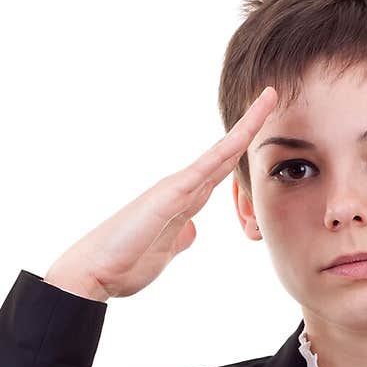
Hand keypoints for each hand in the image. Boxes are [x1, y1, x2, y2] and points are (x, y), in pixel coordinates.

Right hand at [44, 86, 277, 300]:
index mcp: (184, 202)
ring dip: (245, 126)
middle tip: (272, 94)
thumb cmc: (124, 264)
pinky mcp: (169, 196)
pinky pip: (204, 168)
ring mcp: (176, 188)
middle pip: (225, 153)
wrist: (94, 272)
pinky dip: (226, 149)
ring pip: (220, 152)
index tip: (265, 130)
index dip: (243, 150)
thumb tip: (192, 229)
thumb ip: (179, 237)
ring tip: (269, 97)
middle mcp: (182, 188)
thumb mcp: (165, 252)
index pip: (221, 171)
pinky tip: (245, 132)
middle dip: (250, 126)